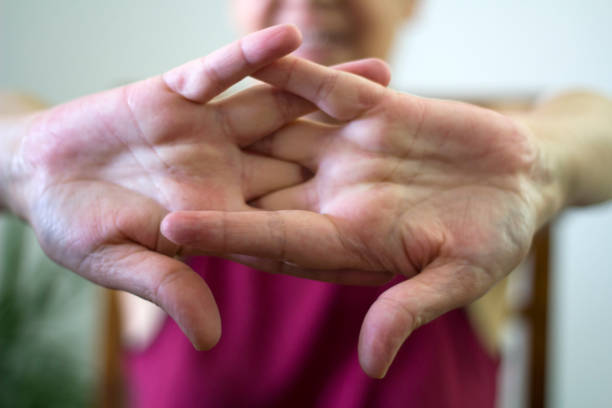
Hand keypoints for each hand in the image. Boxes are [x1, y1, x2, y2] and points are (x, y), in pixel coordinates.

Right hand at [8, 25, 389, 349]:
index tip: (397, 211)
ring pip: (278, 107)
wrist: (36, 177)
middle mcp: (229, 169)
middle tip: (415, 139)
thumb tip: (211, 339)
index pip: (292, 216)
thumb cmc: (74, 229)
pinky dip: (250, 56)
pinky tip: (289, 37)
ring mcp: (209, 130)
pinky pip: (221, 73)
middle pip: (305, 156)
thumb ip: (169, 288)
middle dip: (356, 146)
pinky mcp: (178, 94)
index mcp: (225, 214)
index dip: (342, 214)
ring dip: (325, 91)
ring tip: (383, 78)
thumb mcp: (120, 263)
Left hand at [162, 57, 562, 375]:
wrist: (522, 179)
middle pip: (262, 186)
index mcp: (352, 238)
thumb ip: (410, 308)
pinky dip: (294, 72)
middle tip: (148, 172)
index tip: (172, 228)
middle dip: (211, 179)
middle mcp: (338, 194)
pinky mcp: (373, 109)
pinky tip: (255, 56)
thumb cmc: (498, 236)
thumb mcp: (460, 275)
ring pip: (283, 132)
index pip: (275, 236)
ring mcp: (350, 149)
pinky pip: (324, 88)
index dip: (226, 232)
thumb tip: (372, 365)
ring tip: (178, 104)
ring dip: (238, 120)